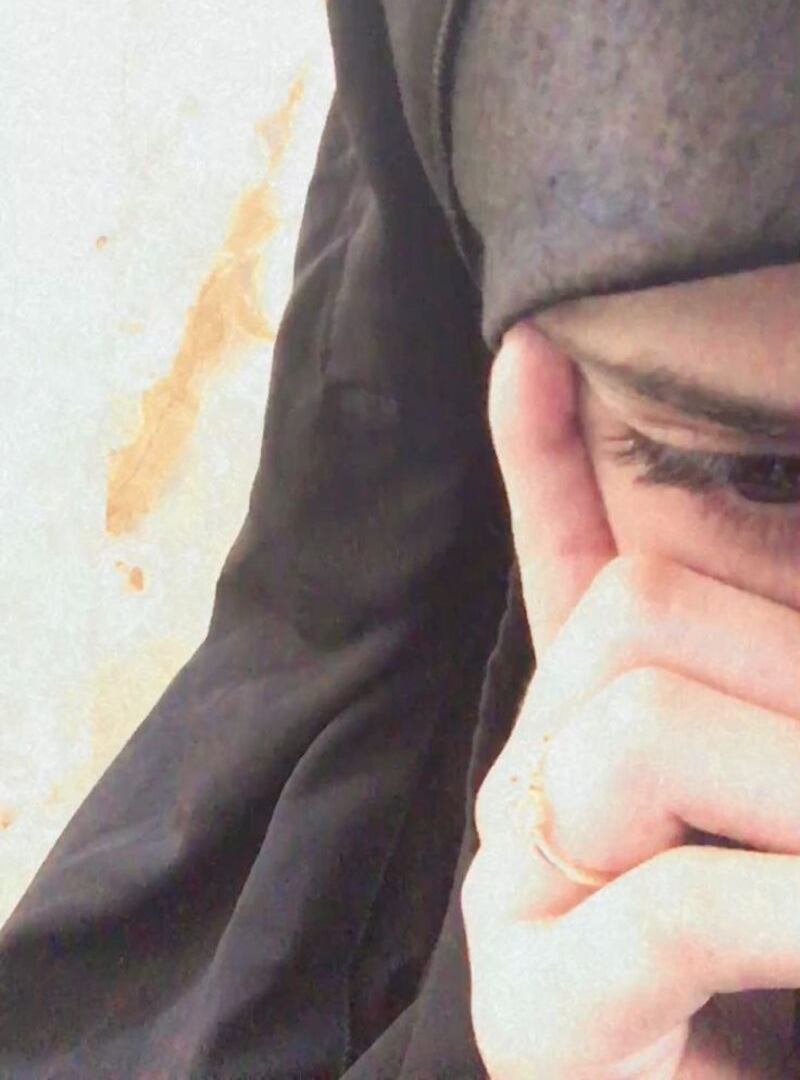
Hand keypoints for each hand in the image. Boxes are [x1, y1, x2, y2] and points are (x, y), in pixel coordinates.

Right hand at [460, 322, 799, 1077]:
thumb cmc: (761, 967)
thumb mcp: (760, 796)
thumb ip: (756, 685)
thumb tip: (785, 634)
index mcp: (587, 730)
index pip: (561, 561)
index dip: (549, 452)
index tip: (538, 345)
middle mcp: (530, 786)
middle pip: (630, 621)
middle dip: (785, 653)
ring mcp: (518, 893)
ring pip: (642, 732)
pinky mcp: (541, 1010)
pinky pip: (674, 905)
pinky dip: (792, 894)